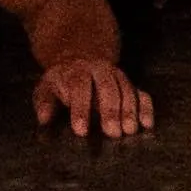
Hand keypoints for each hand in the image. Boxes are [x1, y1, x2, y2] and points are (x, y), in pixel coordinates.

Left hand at [31, 52, 154, 141]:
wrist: (81, 57)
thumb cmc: (62, 81)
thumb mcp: (47, 86)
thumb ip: (44, 101)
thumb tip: (43, 118)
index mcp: (77, 71)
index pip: (79, 87)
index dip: (80, 108)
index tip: (80, 131)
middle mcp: (100, 71)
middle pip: (108, 88)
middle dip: (110, 111)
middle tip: (112, 133)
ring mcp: (117, 76)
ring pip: (126, 90)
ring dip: (129, 111)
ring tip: (130, 131)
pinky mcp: (130, 84)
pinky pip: (141, 93)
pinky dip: (146, 108)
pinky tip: (147, 124)